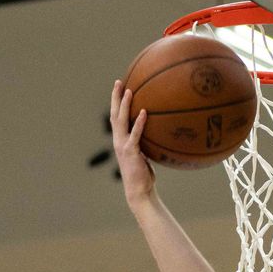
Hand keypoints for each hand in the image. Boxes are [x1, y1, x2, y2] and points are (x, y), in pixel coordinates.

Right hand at [109, 79, 155, 203]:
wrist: (140, 190)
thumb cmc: (144, 175)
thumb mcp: (144, 156)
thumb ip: (146, 144)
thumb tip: (158, 134)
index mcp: (120, 140)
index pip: (116, 117)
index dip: (116, 102)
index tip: (119, 87)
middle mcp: (118, 140)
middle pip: (114, 114)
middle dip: (115, 97)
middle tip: (118, 81)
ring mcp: (123, 145)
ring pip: (121, 121)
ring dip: (124, 105)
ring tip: (129, 90)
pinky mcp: (131, 152)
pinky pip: (135, 134)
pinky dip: (139, 122)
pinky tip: (144, 112)